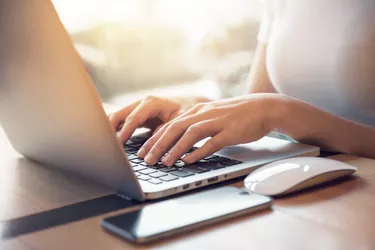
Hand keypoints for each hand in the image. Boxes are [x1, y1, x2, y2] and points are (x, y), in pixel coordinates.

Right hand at [108, 96, 181, 142]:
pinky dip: (114, 130)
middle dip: (110, 129)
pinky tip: (110, 141)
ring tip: (104, 144)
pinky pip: (120, 122)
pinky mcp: (136, 115)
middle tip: (106, 145)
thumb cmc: (185, 112)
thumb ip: (166, 130)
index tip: (118, 143)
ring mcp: (136, 108)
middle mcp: (140, 103)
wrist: (189, 104)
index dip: (125, 131)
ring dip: (109, 129)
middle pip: (119, 115)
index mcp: (151, 102)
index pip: (133, 118)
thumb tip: (153, 144)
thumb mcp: (179, 121)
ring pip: (116, 117)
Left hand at [138, 93, 280, 165]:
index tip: (143, 152)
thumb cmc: (235, 115)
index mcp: (197, 110)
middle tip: (146, 159)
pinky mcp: (230, 132)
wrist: (262, 108)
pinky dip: (198, 152)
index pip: (170, 124)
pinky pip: (211, 142)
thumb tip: (180, 144)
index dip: (154, 138)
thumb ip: (196, 126)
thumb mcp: (211, 116)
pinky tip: (189, 161)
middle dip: (158, 145)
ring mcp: (217, 122)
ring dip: (175, 149)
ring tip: (164, 162)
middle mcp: (203, 114)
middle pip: (175, 128)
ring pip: (190, 134)